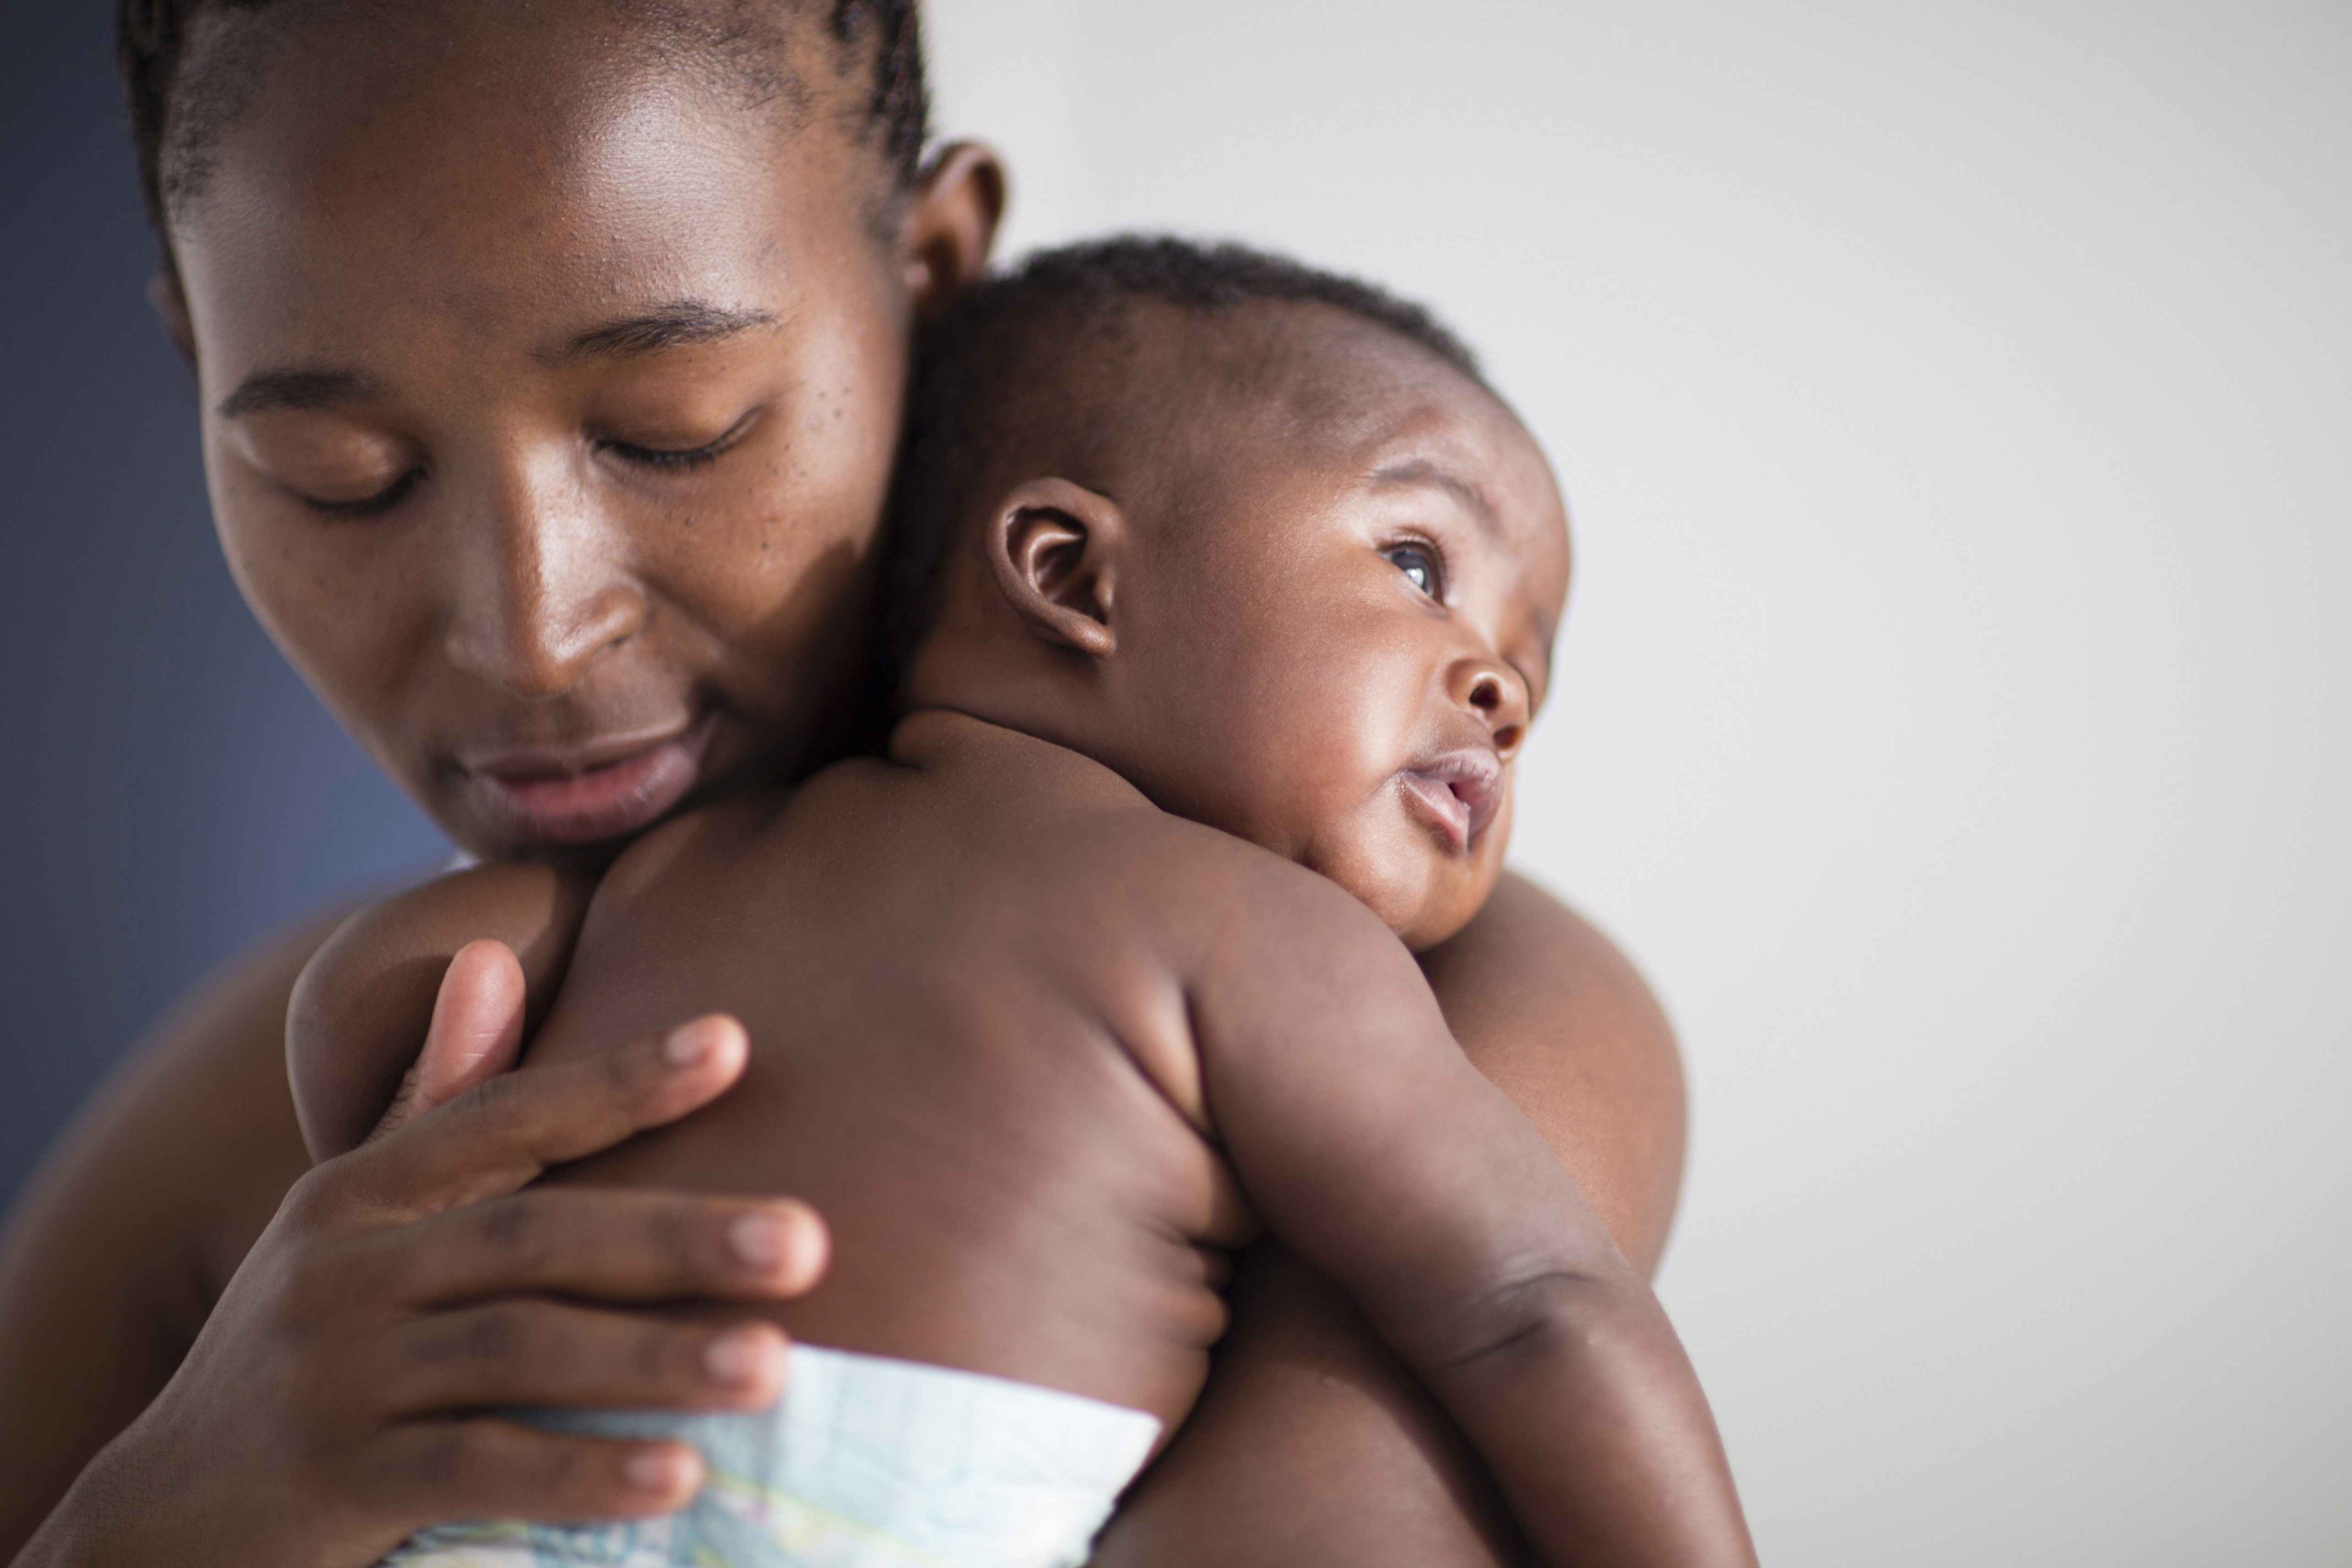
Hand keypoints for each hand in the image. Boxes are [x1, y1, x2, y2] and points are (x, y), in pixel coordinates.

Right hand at [14, 944, 826, 1567]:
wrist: (158, 1530)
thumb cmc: (309, 1358)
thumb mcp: (353, 1232)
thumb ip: (435, 1111)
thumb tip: (492, 956)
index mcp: (357, 1196)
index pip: (504, 1118)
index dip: (617, 1080)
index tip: (736, 1044)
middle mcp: (338, 1271)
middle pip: (533, 1238)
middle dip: (675, 1236)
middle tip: (809, 1239)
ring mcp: (329, 1380)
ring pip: (516, 1354)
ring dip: (652, 1361)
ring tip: (775, 1367)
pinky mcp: (330, 1487)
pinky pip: (474, 1472)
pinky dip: (578, 1474)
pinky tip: (680, 1478)